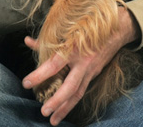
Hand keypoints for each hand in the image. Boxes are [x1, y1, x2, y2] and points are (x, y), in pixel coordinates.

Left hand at [22, 6, 139, 125]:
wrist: (116, 29)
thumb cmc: (89, 26)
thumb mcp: (68, 30)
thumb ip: (47, 40)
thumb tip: (28, 41)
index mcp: (74, 49)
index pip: (54, 65)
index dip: (39, 75)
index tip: (26, 83)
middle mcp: (82, 62)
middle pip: (69, 86)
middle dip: (56, 101)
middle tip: (43, 111)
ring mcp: (90, 70)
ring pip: (77, 93)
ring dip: (65, 108)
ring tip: (53, 120)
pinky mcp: (94, 74)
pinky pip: (82, 90)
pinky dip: (73, 101)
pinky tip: (64, 109)